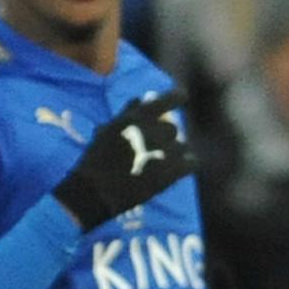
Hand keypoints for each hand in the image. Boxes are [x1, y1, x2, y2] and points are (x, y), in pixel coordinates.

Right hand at [49, 90, 193, 231]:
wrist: (96, 191)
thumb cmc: (97, 158)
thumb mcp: (110, 128)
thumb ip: (128, 112)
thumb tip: (143, 98)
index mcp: (140, 116)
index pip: (171, 98)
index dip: (178, 97)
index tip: (182, 97)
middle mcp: (156, 130)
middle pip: (172, 128)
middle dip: (164, 138)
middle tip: (150, 150)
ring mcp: (167, 152)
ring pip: (182, 147)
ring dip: (173, 154)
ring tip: (155, 166)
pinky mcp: (173, 173)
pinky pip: (191, 163)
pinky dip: (185, 166)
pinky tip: (173, 172)